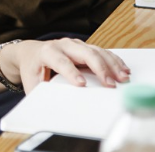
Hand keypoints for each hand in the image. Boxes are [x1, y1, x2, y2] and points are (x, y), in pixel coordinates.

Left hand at [0, 37, 129, 92]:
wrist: (31, 52)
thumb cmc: (32, 68)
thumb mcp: (31, 82)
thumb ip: (40, 94)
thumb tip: (47, 111)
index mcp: (48, 52)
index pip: (61, 62)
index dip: (71, 72)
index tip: (81, 85)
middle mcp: (63, 45)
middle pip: (85, 53)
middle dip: (100, 68)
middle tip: (111, 84)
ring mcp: (75, 44)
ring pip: (97, 51)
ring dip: (112, 64)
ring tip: (123, 77)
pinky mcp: (84, 46)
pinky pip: (102, 51)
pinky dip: (114, 60)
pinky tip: (123, 69)